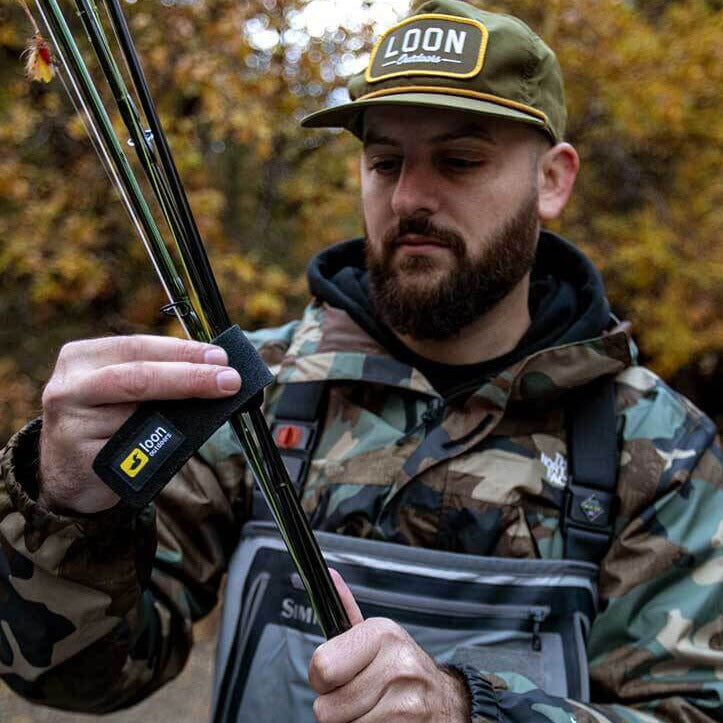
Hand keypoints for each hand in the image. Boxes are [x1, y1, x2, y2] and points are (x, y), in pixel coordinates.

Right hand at [39, 335, 240, 513]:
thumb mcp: (121, 391)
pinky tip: (184, 439)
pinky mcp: (83, 461)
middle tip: (229, 380)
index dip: (182, 351)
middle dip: (190, 377)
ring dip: (184, 413)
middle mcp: (68, 387)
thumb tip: (215, 370)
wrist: (68, 475)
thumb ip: (156, 377)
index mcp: (80, 358)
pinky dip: (163, 443)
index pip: (137, 346)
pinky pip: (135, 451)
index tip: (220, 356)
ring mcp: (71, 426)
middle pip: (137, 377)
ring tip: (218, 404)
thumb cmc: (107, 422)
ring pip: (138, 416)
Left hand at [309, 570, 469, 722]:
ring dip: (352, 722)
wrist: (447, 701)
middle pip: (327, 707)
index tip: (336, 678)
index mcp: (382, 633)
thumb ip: (348, 611)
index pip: (321, 666)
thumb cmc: (403, 668)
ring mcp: (405, 701)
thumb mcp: (379, 637)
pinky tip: (383, 720)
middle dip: (336, 707)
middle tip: (358, 696)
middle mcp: (396, 664)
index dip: (321, 680)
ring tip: (374, 708)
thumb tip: (330, 576)